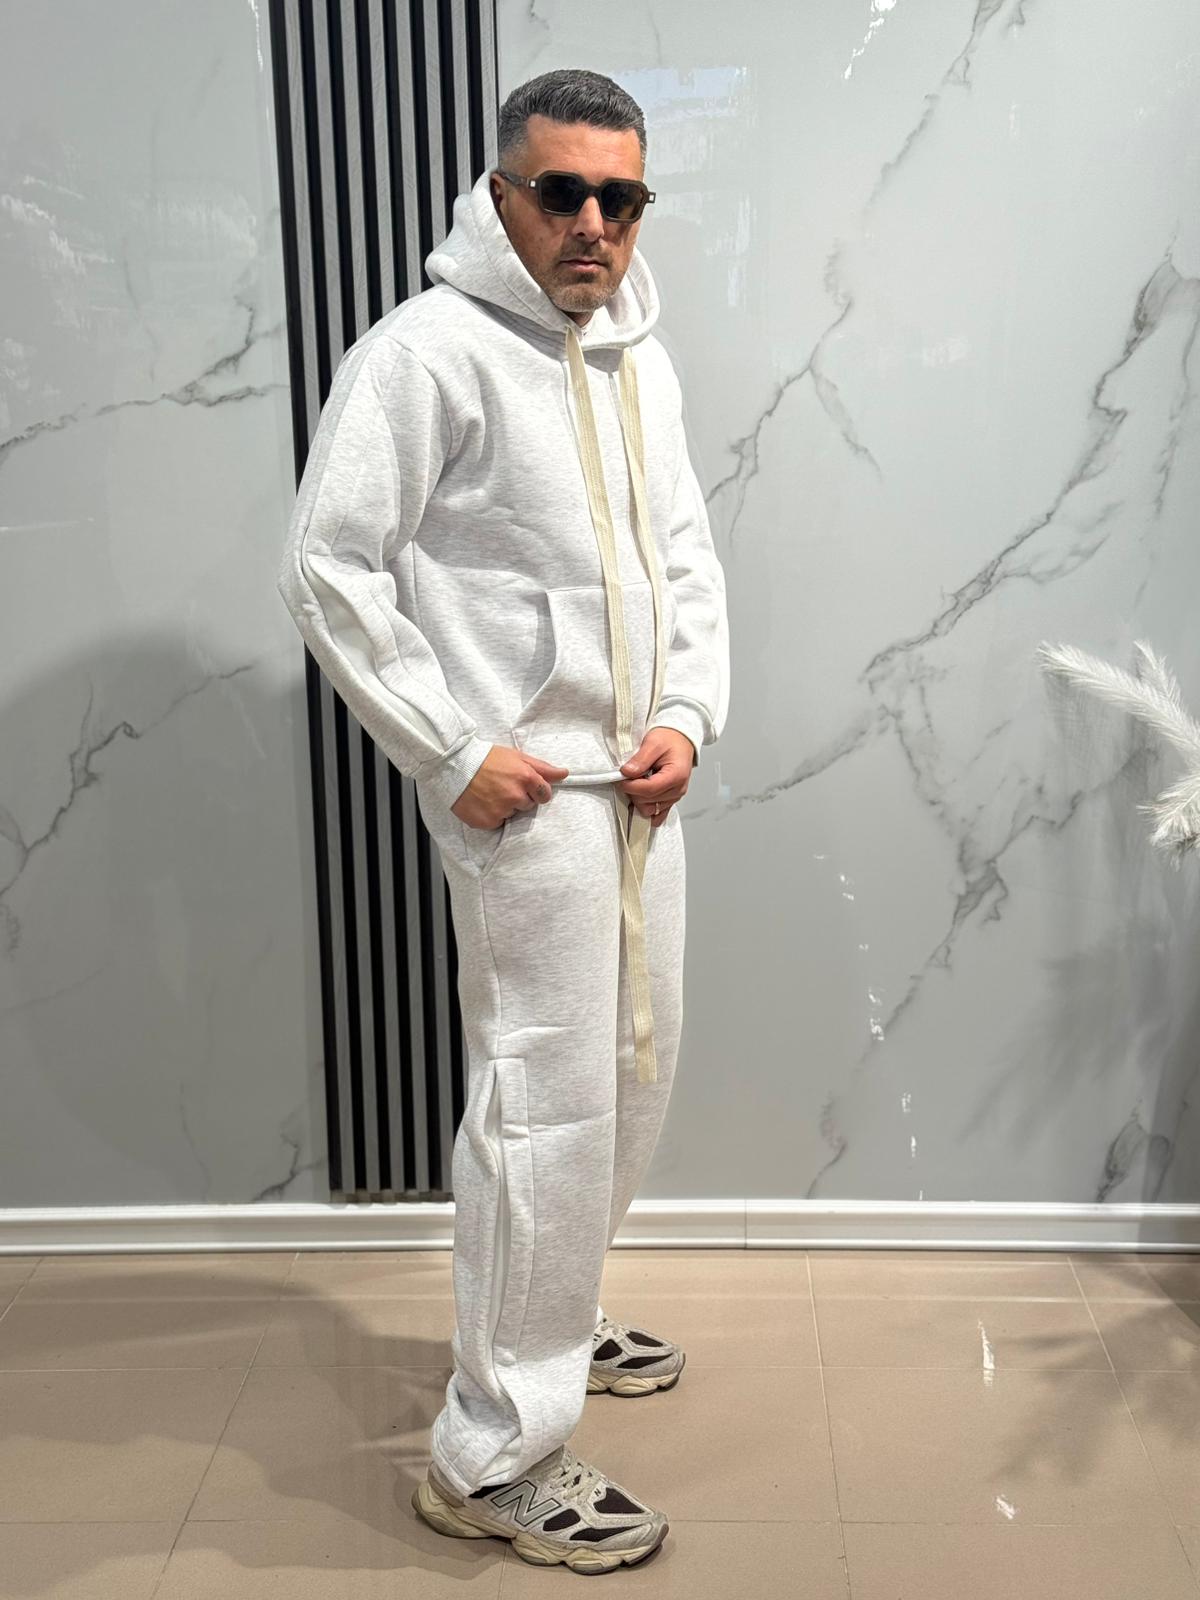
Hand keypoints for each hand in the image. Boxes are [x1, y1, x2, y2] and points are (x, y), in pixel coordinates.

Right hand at [451, 745, 569, 830]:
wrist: (454, 765)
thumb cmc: (486, 758)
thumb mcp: (516, 756)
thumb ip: (542, 767)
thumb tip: (565, 774)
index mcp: (525, 778)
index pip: (545, 794)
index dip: (536, 791)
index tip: (525, 786)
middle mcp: (515, 796)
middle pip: (528, 805)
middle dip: (518, 797)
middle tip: (501, 786)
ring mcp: (501, 810)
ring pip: (511, 814)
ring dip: (504, 806)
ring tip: (489, 792)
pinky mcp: (488, 822)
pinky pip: (497, 823)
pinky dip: (491, 815)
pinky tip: (482, 802)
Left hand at [618, 728, 694, 825]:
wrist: (680, 739)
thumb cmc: (670, 739)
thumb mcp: (653, 743)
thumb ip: (640, 759)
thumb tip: (626, 773)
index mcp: (676, 775)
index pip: (648, 790)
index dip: (630, 786)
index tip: (620, 778)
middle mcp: (678, 789)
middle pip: (647, 801)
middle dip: (633, 791)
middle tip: (628, 777)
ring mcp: (675, 797)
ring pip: (649, 809)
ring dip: (638, 798)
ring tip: (637, 782)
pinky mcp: (671, 800)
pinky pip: (657, 815)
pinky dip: (646, 808)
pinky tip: (640, 798)